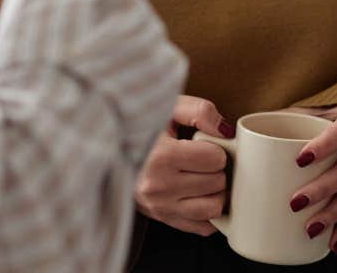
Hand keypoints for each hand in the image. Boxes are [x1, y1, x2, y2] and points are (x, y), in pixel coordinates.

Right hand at [135, 96, 236, 236]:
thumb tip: (226, 131)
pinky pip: (202, 227)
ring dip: (215, 192)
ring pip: (213, 208)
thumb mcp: (168, 109)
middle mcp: (158, 187)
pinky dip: (209, 213)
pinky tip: (201, 195)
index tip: (204, 146)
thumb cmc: (142, 129)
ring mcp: (160, 207)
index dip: (215, 149)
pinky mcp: (162, 219)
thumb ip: (200, 112)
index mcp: (161, 157)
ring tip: (204, 177)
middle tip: (203, 160)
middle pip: (216, 183)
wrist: (110, 150)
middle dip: (216, 169)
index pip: (214, 159)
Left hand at [288, 102, 336, 253]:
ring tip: (310, 228)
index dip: (326, 144)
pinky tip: (331, 242)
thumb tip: (235, 135)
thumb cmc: (333, 119)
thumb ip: (285, 119)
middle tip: (295, 202)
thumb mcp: (315, 110)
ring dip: (334, 214)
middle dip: (324, 188)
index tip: (300, 159)